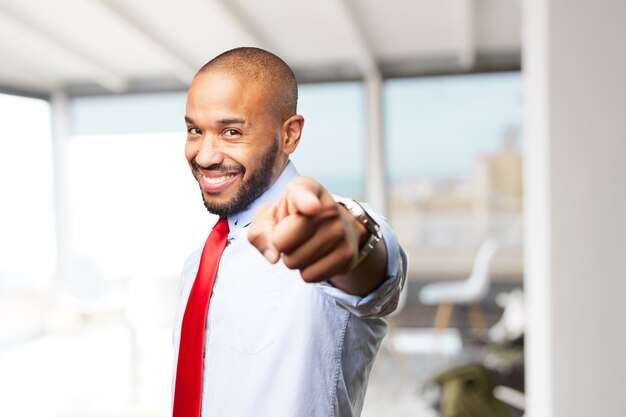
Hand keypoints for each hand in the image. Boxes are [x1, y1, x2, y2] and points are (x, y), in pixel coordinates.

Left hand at [248, 177, 363, 281]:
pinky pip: (310, 276)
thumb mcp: (269, 216)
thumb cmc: (291, 219)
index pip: (304, 196)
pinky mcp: (347, 255)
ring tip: (304, 245)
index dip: (306, 202)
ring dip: (292, 260)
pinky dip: (306, 272)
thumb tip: (274, 257)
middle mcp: (328, 208)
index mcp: (305, 189)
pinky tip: (315, 257)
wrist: (332, 226)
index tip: (311, 207)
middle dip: (279, 244)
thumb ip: (260, 232)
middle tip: (292, 235)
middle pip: (283, 242)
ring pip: (295, 262)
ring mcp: (340, 232)